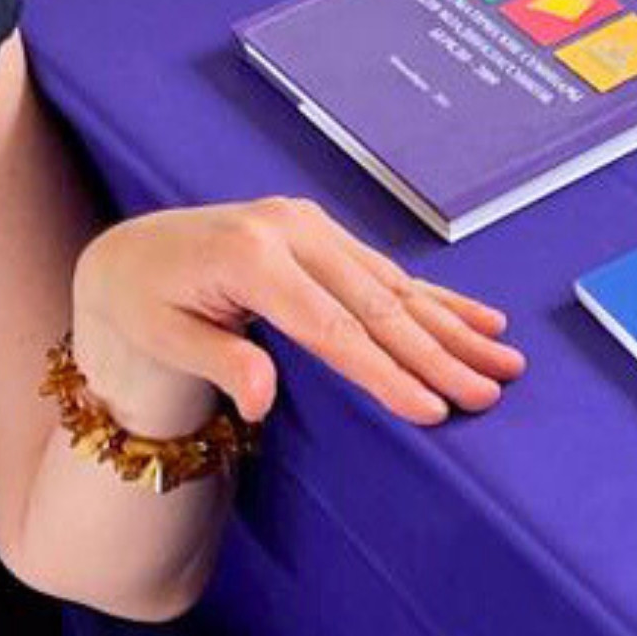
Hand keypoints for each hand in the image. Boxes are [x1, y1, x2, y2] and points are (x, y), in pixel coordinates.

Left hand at [70, 196, 524, 432]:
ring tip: (505, 362)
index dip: (384, 372)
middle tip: (488, 393)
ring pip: (394, 288)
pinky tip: (482, 319)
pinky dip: (436, 300)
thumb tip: (264, 398)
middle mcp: (291, 230)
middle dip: (438, 355)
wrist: (131, 253)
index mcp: (251, 255)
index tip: (430, 409)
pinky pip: (387, 273)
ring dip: (453, 329)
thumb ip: (219, 361)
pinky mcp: (322, 233)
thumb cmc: (142, 303)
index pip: (332, 329)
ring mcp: (311, 226)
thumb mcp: (162, 337)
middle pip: (376, 306)